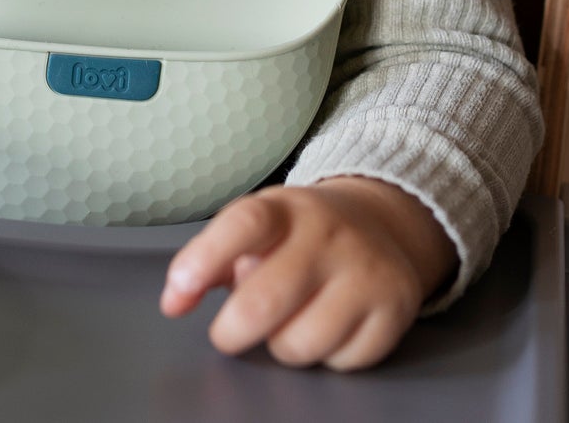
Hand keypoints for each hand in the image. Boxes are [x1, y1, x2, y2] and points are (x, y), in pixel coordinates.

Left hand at [159, 176, 456, 369]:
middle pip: (265, 300)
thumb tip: (173, 301)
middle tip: (228, 332)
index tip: (177, 295)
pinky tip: (331, 326)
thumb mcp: (257, 228)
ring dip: (282, 346)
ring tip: (289, 320)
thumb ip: (211, 258)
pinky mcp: (395, 306)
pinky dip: (328, 356)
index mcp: (284, 208)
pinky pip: (341, 361)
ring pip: (300, 344)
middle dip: (232, 331)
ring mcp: (365, 269)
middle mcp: (327, 233)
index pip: (243, 224)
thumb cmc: (299, 234)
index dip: (204, 260)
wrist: (381, 223)